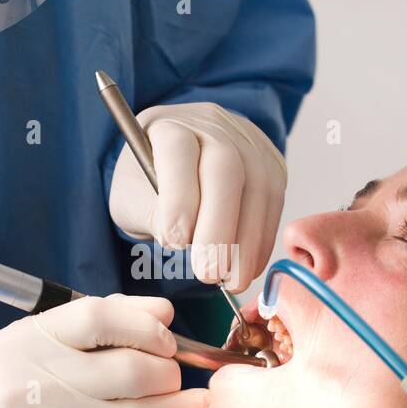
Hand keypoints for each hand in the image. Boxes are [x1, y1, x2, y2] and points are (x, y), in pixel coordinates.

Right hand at [0, 295, 233, 407]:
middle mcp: (36, 381)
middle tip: (176, 378)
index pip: (100, 316)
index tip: (167, 334)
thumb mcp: (29, 351)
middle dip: (168, 371)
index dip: (146, 324)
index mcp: (27, 340)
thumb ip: (89, 328)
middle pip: (130, 368)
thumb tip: (162, 313)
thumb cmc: (4, 401)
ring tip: (196, 404)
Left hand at [109, 103, 286, 291]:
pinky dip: (263, 241)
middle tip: (209, 273)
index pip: (178, 152)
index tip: (174, 242)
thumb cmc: (148, 181)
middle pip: (226, 168)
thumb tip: (182, 239)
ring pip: (258, 188)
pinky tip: (248, 267)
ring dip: (247, 242)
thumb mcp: (131, 198)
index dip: (179, 197)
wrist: (179, 161)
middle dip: (219, 226)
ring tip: (232, 281)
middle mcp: (213, 126)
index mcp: (169, 126)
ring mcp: (249, 142)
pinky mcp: (272, 165)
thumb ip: (150, 214)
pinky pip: (274, 203)